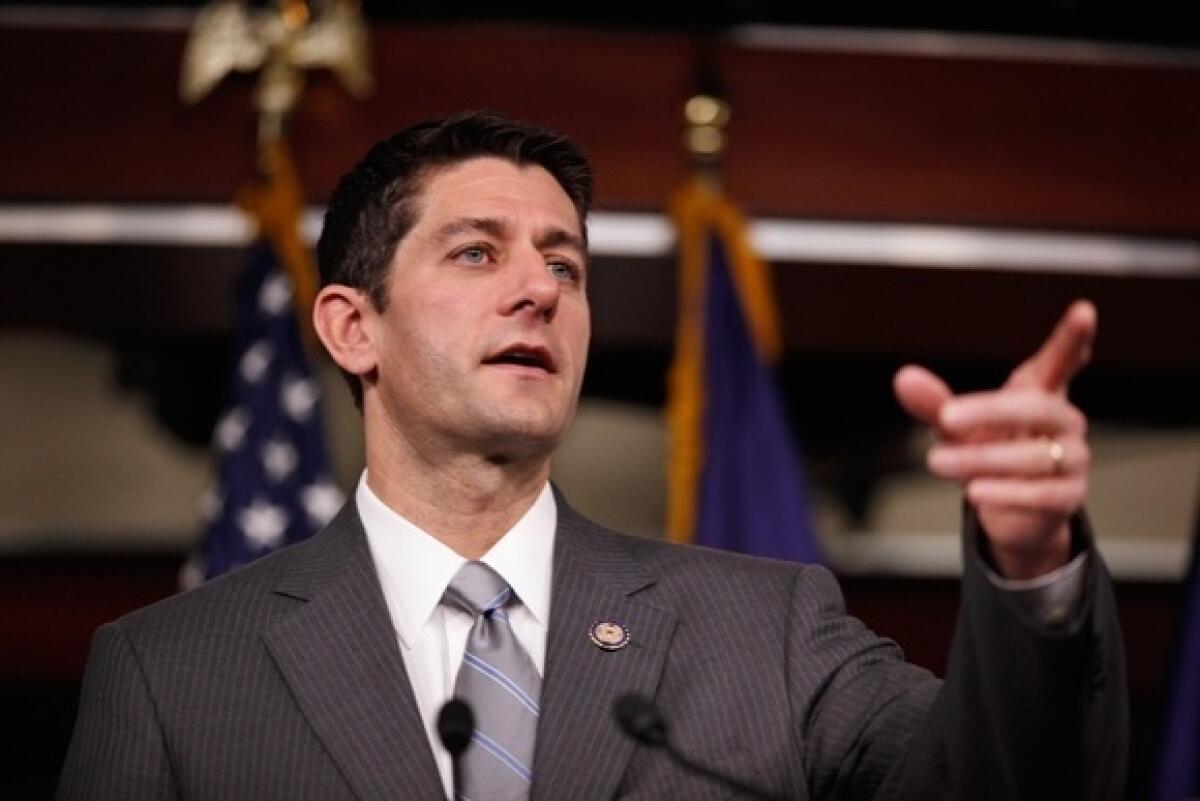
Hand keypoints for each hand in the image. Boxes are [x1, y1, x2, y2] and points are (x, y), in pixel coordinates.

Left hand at [893, 301, 1095, 578]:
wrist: (1008, 507)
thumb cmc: (987, 448)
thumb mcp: (955, 425)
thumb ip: (933, 402)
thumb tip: (904, 378)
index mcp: (1040, 392)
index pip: (1062, 360)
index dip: (1073, 338)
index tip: (1083, 310)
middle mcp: (1064, 421)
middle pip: (1038, 408)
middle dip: (988, 411)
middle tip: (945, 416)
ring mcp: (1073, 458)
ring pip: (1034, 456)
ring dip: (981, 459)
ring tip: (936, 461)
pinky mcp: (1069, 497)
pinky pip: (1043, 494)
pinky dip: (1006, 494)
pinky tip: (975, 492)